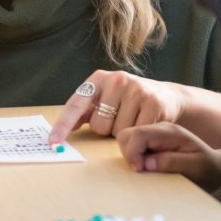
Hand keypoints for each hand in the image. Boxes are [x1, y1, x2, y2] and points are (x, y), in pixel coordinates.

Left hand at [49, 70, 183, 143]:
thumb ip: (84, 111)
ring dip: (126, 133)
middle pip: (99, 126)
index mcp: (99, 79)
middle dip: (108, 129)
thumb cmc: (129, 101)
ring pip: (118, 132)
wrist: (168, 97)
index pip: (75, 105)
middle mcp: (116, 80)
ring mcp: (135, 90)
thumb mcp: (105, 100)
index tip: (52, 141)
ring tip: (135, 119)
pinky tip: (146, 123)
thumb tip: (59, 129)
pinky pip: (137, 133)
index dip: (63, 125)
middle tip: (121, 118)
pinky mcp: (153, 102)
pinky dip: (141, 135)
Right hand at [117, 123, 220, 193]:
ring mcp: (154, 135)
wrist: (218, 168)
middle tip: (141, 171)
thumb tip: (145, 163)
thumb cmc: (209, 169)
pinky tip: (144, 166)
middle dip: (128, 153)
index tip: (139, 171)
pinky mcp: (151, 143)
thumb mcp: (196, 168)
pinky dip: (132, 156)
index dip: (132, 152)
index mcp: (170, 132)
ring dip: (129, 155)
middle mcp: (159, 129)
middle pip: (127, 134)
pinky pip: (132, 145)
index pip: (139, 134)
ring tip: (144, 169)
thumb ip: (171, 163)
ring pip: (126, 139)